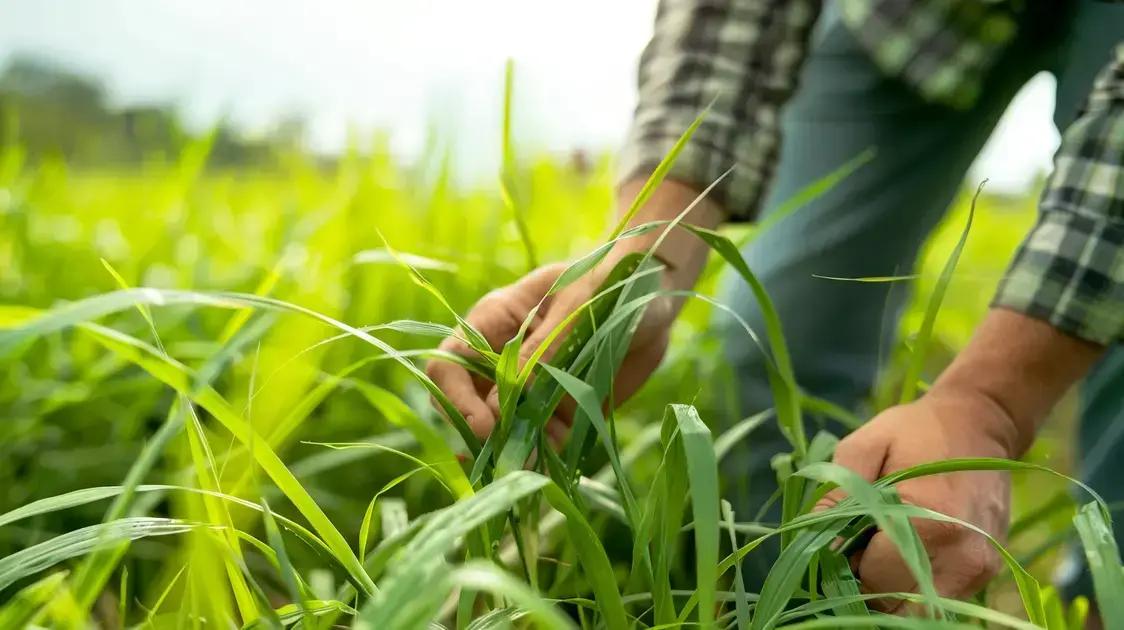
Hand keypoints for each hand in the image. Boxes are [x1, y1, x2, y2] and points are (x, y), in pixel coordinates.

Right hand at [426, 178, 723, 445]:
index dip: (455, 397)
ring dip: (516, 446)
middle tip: (513, 449)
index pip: (450, 362)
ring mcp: (531, 385)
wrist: (658, 298)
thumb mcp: (576, 310)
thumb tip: (503, 403)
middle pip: (468, 403)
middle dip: (484, 431)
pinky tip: (561, 451)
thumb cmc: (612, 283)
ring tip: (544, 455)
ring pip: (503, 427)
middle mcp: (505, 357)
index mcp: (496, 321)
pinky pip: (541, 437)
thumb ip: (541, 354)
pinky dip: (546, 450)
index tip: (484, 424)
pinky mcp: (559, 406)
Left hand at [819, 391, 1014, 612]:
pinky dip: (914, 582)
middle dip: (868, 584)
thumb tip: (816, 545)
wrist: (980, 421)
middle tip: (858, 546)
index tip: (839, 539)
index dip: (846, 566)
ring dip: (891, 587)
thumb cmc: (915, 430)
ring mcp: (978, 569)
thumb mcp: (863, 447)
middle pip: (896, 606)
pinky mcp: (986, 572)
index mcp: (928, 523)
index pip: (873, 580)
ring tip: (882, 546)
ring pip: (917, 609)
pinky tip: (906, 547)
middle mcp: (960, 557)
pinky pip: (938, 597)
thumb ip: (836, 497)